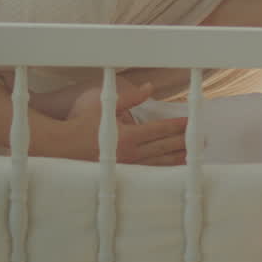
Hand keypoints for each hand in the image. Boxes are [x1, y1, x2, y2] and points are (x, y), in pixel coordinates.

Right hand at [63, 82, 186, 165]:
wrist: (61, 147)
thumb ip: (129, 97)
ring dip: (175, 159)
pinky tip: (168, 169)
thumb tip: (149, 88)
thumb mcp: (104, 105)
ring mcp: (126, 166)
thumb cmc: (80, 124)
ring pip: (157, 163)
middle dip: (183, 142)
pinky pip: (146, 171)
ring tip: (190, 156)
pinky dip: (160, 169)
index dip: (176, 126)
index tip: (191, 123)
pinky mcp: (121, 173)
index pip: (159, 130)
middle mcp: (130, 153)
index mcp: (127, 135)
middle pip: (163, 147)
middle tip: (200, 141)